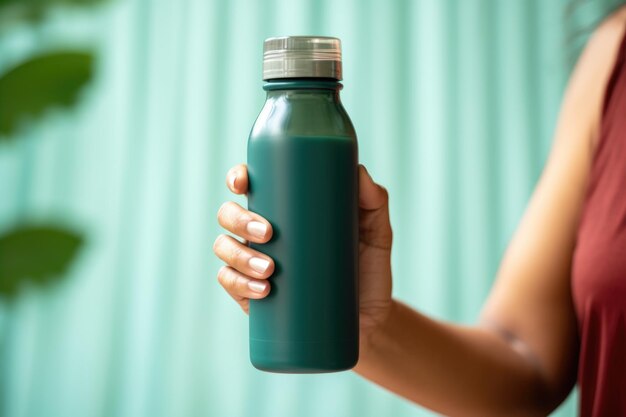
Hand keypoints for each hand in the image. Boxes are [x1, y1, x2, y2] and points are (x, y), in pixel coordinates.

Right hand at [213, 163, 393, 344]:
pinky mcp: (253, 294)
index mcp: (282, 209)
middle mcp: (261, 231)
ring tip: (269, 269)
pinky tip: (261, 290)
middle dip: (240, 220)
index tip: (243, 183)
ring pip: (224, 248)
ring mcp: (253, 261)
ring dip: (238, 256)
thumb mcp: (375, 232)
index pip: (249, 184)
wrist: (368, 317)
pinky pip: (230, 283)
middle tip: (269, 234)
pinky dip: (239, 284)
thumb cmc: (367, 268)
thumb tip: (359, 172)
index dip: (237, 177)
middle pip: (229, 214)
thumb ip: (374, 200)